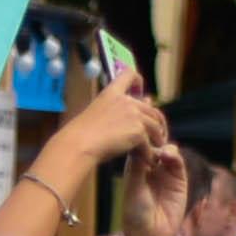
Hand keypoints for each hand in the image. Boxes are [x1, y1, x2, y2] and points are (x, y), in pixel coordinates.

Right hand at [45, 78, 166, 174]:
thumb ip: (114, 110)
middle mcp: (126, 101)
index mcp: (111, 93)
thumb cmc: (80, 134)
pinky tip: (148, 160)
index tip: (141, 91)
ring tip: (156, 147)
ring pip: (155, 125)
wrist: (78, 145)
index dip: (137, 80)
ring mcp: (134, 115)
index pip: (128, 74)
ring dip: (158, 137)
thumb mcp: (95, 113)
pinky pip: (149, 143)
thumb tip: (132, 110)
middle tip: (157, 134)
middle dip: (156, 122)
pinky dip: (149, 153)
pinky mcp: (138, 130)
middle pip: (151, 108)